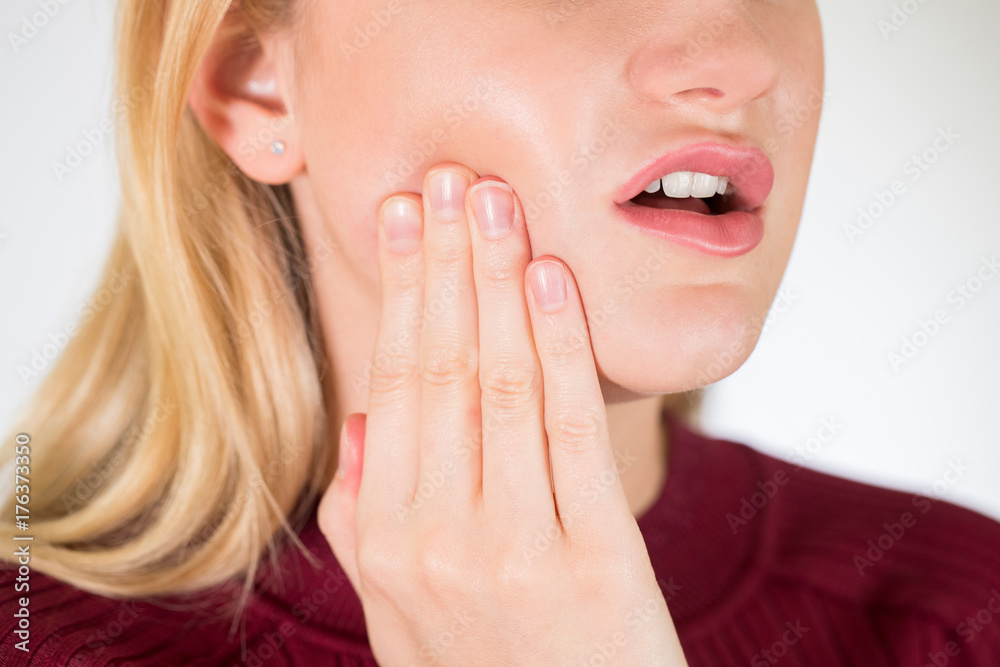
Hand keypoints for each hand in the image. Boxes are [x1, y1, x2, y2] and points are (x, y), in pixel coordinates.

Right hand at [318, 161, 687, 665]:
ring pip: (498, 383)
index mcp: (384, 541)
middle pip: (438, 369)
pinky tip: (551, 277)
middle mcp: (435, 538)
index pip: (391, 386)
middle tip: (447, 178)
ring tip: (495, 202)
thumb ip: (363, 519)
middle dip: (442, 263)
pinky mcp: (593, 558)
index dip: (399, 293)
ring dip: (496, 281)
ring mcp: (511, 548)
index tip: (403, 218)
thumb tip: (360, 418)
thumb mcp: (398, 612)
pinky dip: (559, 344)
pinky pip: (568, 429)